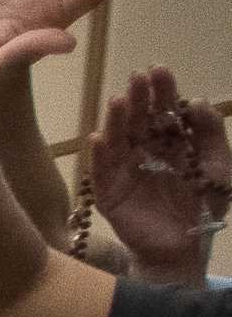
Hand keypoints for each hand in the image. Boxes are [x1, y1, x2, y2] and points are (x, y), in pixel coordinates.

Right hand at [90, 65, 229, 281]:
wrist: (185, 246)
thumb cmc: (203, 207)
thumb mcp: (219, 167)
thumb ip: (211, 135)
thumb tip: (197, 102)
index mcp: (171, 142)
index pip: (164, 110)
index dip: (162, 91)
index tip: (160, 70)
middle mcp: (145, 151)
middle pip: (138, 119)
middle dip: (137, 98)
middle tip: (138, 78)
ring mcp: (125, 170)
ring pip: (117, 139)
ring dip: (115, 119)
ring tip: (117, 100)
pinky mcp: (109, 193)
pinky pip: (100, 172)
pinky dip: (98, 155)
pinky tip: (99, 138)